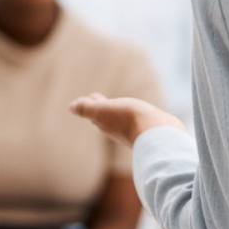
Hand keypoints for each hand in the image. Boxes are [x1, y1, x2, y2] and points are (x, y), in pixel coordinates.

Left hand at [69, 94, 184, 146]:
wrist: (157, 131)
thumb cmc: (129, 118)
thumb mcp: (103, 110)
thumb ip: (87, 108)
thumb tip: (71, 107)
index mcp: (105, 123)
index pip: (95, 114)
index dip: (92, 105)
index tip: (90, 97)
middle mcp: (118, 129)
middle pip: (107, 117)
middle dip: (103, 109)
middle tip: (98, 99)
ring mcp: (134, 130)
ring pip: (122, 119)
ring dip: (118, 112)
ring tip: (118, 105)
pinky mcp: (149, 130)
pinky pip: (138, 121)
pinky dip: (134, 115)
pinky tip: (140, 114)